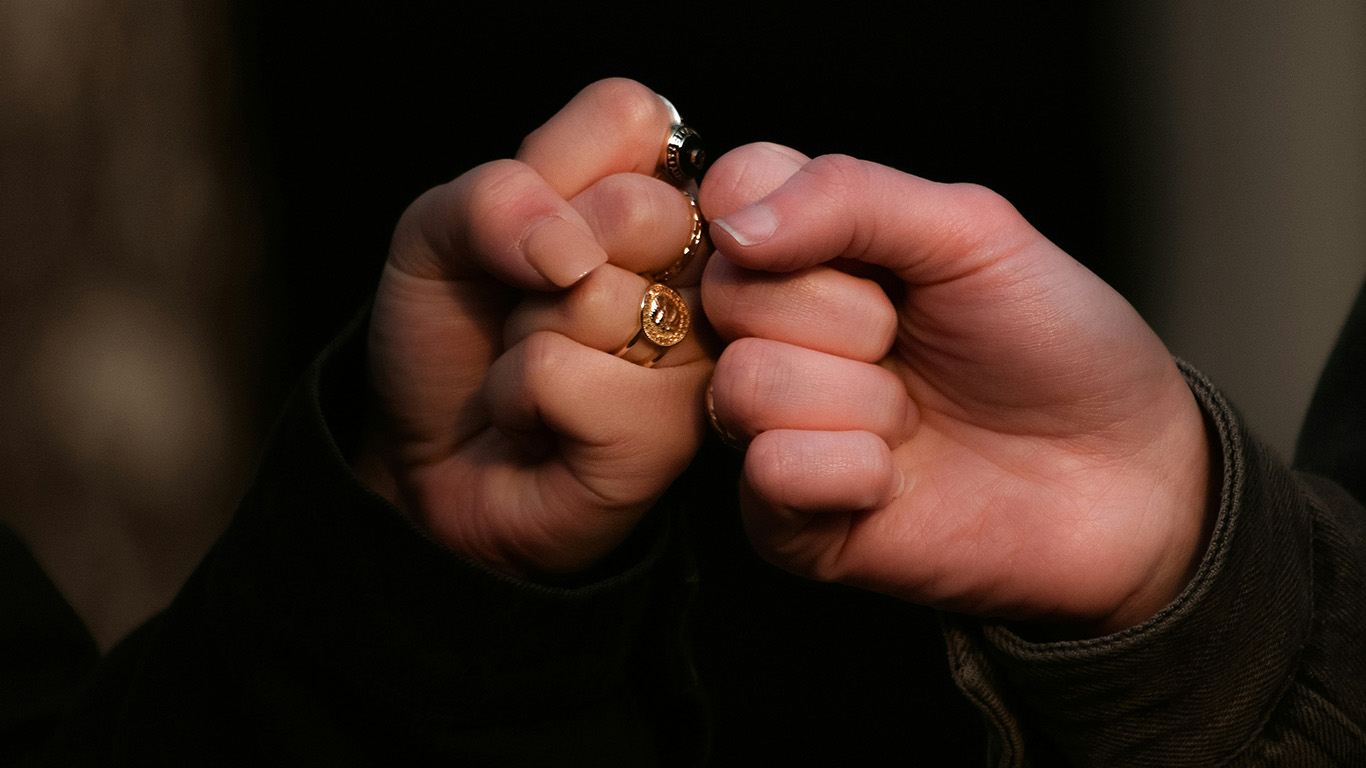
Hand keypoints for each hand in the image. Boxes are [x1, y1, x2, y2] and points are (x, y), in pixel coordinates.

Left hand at [355, 79, 712, 576]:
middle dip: (540, 260)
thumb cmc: (455, 337)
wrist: (426, 457)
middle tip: (535, 304)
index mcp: (663, 198)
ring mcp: (702, 358)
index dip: (553, 172)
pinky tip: (541, 424)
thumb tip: (570, 250)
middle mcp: (704, 272)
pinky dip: (519, 399)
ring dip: (527, 337)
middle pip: (639, 208)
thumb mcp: (437, 233)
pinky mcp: (674, 435)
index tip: (536, 232)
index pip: (638, 117)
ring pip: (598, 298)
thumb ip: (493, 198)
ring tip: (538, 370)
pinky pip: (566, 376)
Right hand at [700, 144, 1212, 634]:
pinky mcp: (786, 521)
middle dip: (849, 317)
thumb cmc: (1057, 343)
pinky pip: (768, 473)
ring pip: (746, 385)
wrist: (1127, 476)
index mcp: (811, 249)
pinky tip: (896, 476)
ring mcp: (775, 428)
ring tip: (914, 415)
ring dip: (861, 401)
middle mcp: (777, 334)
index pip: (727, 195)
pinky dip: (850, 471)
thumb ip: (848, 197)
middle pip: (730, 293)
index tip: (868, 252)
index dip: (783, 217)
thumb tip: (734, 225)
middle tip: (910, 340)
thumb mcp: (973, 232)